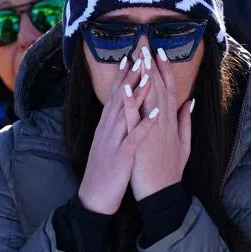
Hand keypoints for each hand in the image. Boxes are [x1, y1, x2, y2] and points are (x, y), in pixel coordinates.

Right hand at [77, 49, 155, 213]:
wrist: (94, 198)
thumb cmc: (106, 171)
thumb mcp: (110, 144)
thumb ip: (118, 127)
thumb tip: (123, 113)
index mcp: (107, 127)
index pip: (116, 96)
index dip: (124, 76)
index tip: (132, 56)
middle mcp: (108, 130)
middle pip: (121, 98)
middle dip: (131, 75)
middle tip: (140, 53)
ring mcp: (114, 142)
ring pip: (127, 113)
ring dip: (138, 93)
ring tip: (148, 73)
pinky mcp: (122, 157)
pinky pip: (135, 138)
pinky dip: (145, 125)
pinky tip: (157, 113)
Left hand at [130, 43, 191, 200]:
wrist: (162, 195)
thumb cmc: (170, 172)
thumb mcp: (184, 145)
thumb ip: (186, 122)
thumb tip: (189, 102)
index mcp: (172, 122)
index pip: (168, 89)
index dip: (164, 69)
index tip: (159, 51)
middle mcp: (164, 122)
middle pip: (159, 87)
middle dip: (153, 64)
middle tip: (147, 42)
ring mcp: (153, 131)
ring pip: (149, 98)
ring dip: (144, 75)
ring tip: (139, 55)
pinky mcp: (141, 141)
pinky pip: (135, 118)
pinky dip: (131, 102)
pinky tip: (126, 87)